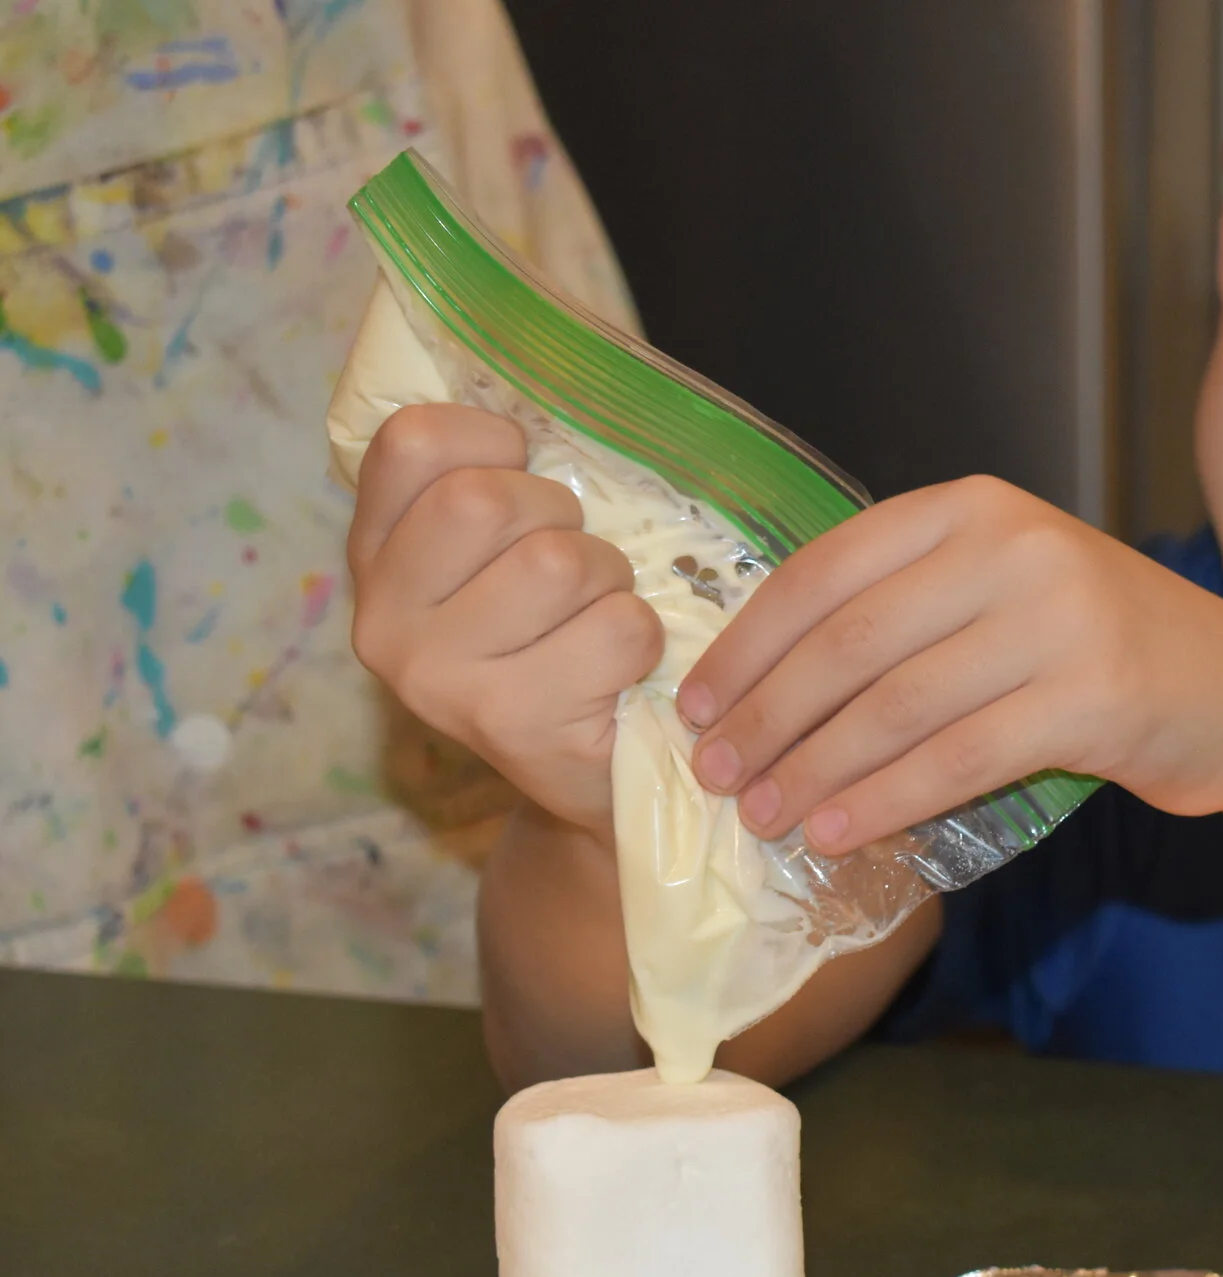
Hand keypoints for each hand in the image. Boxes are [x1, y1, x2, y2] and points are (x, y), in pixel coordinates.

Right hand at [346, 404, 661, 834]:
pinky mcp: (509, 724)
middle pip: (490, 500)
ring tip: (595, 624)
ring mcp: (437, 678)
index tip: (522, 474)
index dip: (492, 440)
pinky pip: (615, 629)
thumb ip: (501, 471)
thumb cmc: (566, 638)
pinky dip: (641, 641)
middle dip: (564, 521)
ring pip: (560, 563)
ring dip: (610, 584)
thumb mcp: (513, 550)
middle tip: (573, 571)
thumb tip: (541, 342)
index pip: (410, 439)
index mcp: (374, 556)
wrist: (593, 781)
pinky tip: (616, 675)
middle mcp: (383, 619)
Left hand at [676, 475, 1222, 851]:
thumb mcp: (1007, 592)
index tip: (696, 704)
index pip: (826, 571)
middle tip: (715, 774)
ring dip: (813, 770)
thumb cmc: (1105, 650)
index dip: (749, 645)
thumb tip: (764, 677)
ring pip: (895, 707)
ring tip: (763, 817)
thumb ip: (910, 606)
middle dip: (767, 717)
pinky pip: (957, 758)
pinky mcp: (1093, 698)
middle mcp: (1015, 547)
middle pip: (850, 643)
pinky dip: (884, 800)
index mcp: (974, 510)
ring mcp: (1059, 620)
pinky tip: (839, 831)